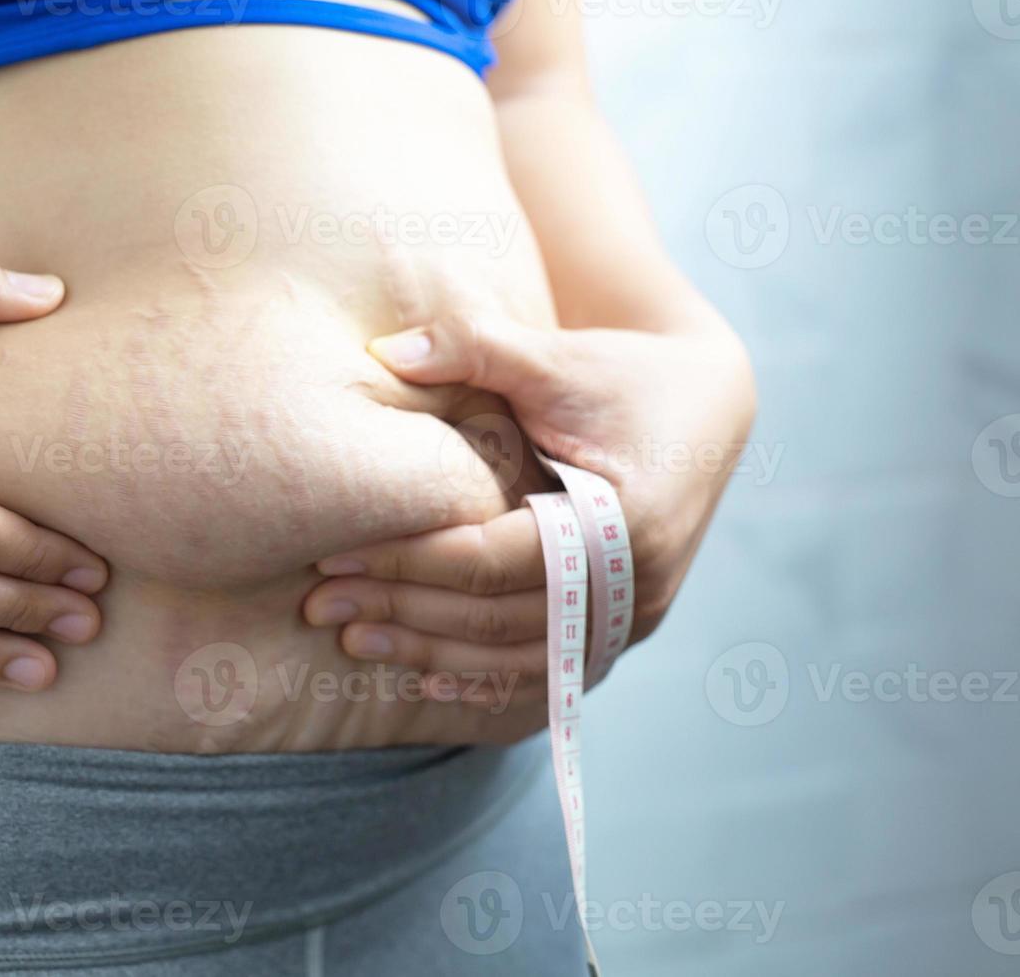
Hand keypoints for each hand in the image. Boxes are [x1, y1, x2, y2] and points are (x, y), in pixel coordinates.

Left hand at [303, 311, 755, 709]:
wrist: (706, 410)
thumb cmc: (625, 375)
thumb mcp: (557, 356)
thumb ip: (478, 345)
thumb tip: (389, 351)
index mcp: (626, 520)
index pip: (494, 559)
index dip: (408, 561)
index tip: (334, 554)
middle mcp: (638, 583)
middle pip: (498, 619)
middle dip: (402, 613)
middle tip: (320, 605)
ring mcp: (634, 617)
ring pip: (517, 658)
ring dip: (430, 655)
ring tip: (353, 641)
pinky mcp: (620, 628)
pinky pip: (546, 671)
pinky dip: (482, 679)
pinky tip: (423, 680)